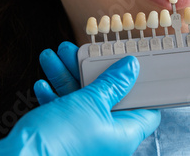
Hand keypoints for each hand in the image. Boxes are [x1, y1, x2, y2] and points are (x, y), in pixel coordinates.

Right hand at [0, 52, 160, 155]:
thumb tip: (131, 68)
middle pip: (108, 97)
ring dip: (66, 77)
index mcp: (124, 134)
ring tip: (53, 56)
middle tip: (78, 51)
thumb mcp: (90, 102)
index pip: (147, 109)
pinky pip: (64, 113)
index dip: (142, 86)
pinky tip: (42, 84)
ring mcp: (85, 138)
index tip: (132, 64)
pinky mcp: (64, 138)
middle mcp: (107, 138)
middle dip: (91, 71)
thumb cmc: (60, 137)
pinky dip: (55, 97)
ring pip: (82, 101)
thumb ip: (112, 83)